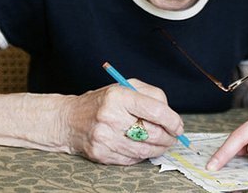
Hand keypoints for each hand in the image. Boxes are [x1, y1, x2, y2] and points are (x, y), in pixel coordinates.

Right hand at [62, 79, 183, 164]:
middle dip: (169, 137)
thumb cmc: (103, 102)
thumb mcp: (126, 88)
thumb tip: (171, 115)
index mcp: (118, 96)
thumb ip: (151, 95)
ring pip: (143, 149)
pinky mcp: (101, 154)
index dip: (172, 120)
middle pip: (151, 132)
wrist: (69, 120)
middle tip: (174, 137)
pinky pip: (131, 159)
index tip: (178, 126)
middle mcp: (110, 116)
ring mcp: (104, 137)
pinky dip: (142, 155)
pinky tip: (143, 148)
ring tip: (164, 144)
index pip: (155, 110)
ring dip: (159, 149)